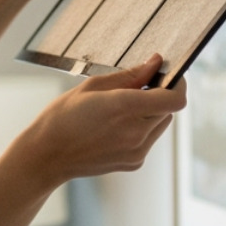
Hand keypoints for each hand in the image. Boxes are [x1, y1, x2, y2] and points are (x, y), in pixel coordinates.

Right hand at [6, 55, 186, 186]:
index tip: (168, 74)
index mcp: (124, 108)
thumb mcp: (93, 86)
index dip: (178, 84)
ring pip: (161, 123)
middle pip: (169, 109)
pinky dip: (142, 127)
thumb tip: (155, 62)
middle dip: (160, 95)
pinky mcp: (135, 163)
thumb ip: (130, 75)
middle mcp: (136, 133)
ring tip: (122, 108)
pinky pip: (150, 138)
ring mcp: (137, 151)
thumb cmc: (63, 116)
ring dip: (152, 111)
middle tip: (138, 86)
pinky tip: (116, 126)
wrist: (46, 156)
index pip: (175, 98)